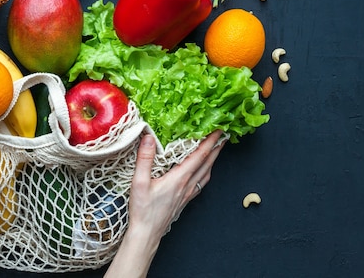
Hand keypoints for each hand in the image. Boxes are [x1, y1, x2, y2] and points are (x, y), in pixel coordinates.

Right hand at [105, 130, 225, 277]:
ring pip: (206, 173)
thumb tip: (148, 137)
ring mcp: (188, 193)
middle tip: (224, 135)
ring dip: (213, 159)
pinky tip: (205, 171)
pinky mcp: (185, 200)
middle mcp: (187, 185)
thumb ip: (145, 158)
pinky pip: (201, 182)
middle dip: (216, 148)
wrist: (147, 233)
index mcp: (179, 178)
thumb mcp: (139, 181)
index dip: (210, 142)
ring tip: (217, 149)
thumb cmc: (143, 210)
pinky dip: (207, 172)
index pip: (199, 156)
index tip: (219, 130)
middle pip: (207, 163)